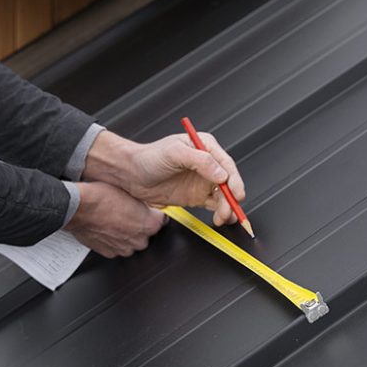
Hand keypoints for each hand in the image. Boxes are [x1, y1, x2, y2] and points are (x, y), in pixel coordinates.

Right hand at [64, 181, 166, 257]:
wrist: (78, 207)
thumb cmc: (100, 196)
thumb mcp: (128, 190)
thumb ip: (142, 202)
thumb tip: (145, 202)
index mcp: (149, 224)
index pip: (162, 220)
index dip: (153, 213)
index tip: (149, 210)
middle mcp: (139, 240)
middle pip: (146, 233)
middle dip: (139, 223)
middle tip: (128, 211)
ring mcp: (124, 249)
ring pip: (131, 241)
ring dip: (126, 232)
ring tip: (114, 218)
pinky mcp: (109, 253)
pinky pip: (117, 246)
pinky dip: (113, 239)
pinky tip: (106, 226)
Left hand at [83, 131, 245, 227]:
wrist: (131, 174)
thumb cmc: (149, 157)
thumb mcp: (174, 153)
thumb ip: (200, 161)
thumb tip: (222, 173)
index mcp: (205, 147)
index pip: (226, 164)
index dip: (234, 180)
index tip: (235, 193)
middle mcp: (206, 164)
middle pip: (229, 182)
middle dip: (232, 197)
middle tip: (229, 210)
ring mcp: (202, 181)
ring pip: (224, 195)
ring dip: (227, 207)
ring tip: (223, 217)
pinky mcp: (196, 196)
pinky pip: (215, 205)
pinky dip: (221, 212)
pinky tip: (221, 218)